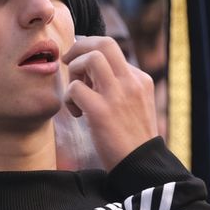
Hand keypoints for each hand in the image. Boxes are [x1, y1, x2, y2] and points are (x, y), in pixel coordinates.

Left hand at [62, 35, 158, 170]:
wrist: (141, 167)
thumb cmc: (133, 139)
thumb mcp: (135, 105)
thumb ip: (119, 87)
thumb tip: (90, 73)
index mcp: (140, 79)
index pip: (112, 49)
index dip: (91, 54)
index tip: (83, 72)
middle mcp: (131, 82)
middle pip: (104, 42)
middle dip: (79, 46)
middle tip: (68, 61)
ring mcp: (117, 95)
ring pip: (91, 57)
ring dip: (75, 69)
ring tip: (76, 91)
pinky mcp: (101, 111)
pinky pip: (75, 88)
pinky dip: (69, 98)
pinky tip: (78, 114)